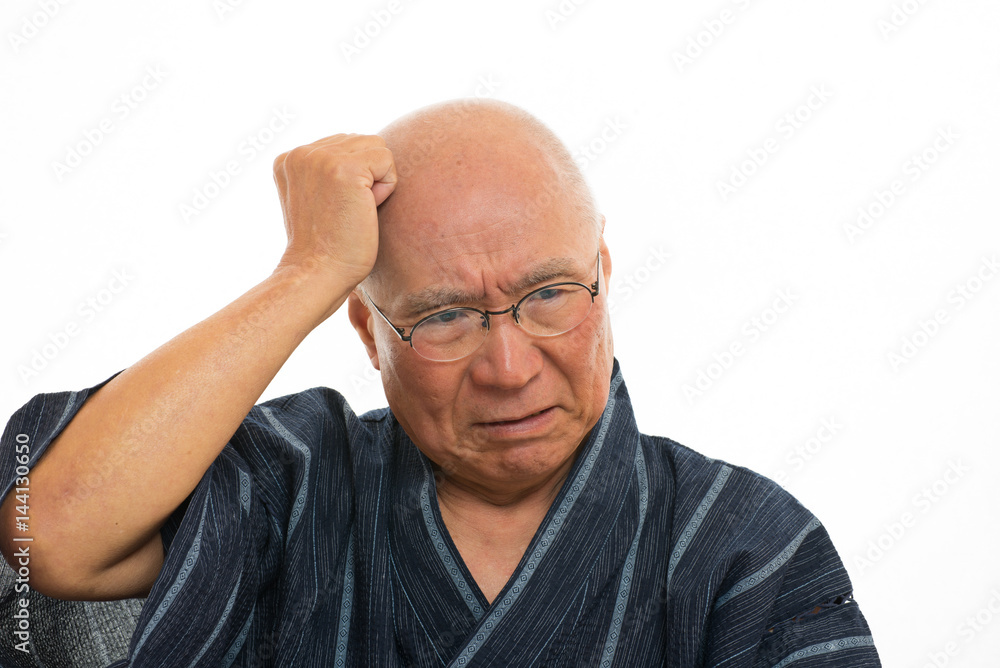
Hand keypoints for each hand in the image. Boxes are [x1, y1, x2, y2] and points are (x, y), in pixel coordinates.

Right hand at [272, 133, 396, 287]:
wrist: (318, 273)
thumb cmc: (325, 246)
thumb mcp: (315, 198)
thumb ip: (326, 171)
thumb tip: (365, 153)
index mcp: (289, 158)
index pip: (345, 145)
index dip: (354, 179)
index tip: (335, 209)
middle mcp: (300, 152)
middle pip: (362, 142)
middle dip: (367, 176)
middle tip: (346, 212)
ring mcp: (320, 157)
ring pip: (377, 147)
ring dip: (377, 181)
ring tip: (355, 210)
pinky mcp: (344, 167)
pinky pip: (387, 159)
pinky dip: (386, 188)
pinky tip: (365, 210)